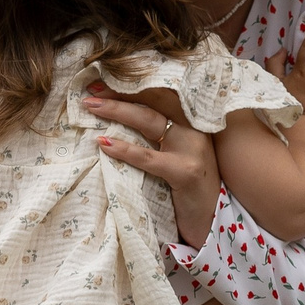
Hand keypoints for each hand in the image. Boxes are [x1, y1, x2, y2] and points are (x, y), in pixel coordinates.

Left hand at [85, 90, 222, 246]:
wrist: (213, 221)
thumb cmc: (189, 189)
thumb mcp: (177, 155)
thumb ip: (158, 137)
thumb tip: (118, 120)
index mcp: (191, 122)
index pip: (158, 94)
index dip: (130, 86)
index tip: (100, 82)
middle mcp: (194, 129)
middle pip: (152, 101)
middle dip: (119, 93)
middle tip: (90, 91)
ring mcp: (192, 149)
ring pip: (149, 121)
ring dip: (117, 111)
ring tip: (91, 107)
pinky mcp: (186, 173)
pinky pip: (149, 158)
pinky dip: (125, 150)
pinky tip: (104, 144)